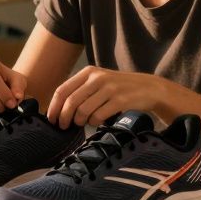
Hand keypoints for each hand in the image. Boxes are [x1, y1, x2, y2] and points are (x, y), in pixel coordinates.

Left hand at [46, 66, 162, 128]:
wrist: (148, 88)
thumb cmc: (119, 88)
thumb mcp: (99, 81)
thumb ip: (81, 90)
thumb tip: (59, 109)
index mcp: (88, 72)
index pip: (62, 90)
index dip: (53, 107)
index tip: (51, 119)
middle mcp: (97, 78)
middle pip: (70, 102)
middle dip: (64, 118)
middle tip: (64, 127)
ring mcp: (109, 88)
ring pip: (83, 110)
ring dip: (79, 121)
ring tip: (82, 124)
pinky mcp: (120, 100)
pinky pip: (98, 116)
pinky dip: (94, 123)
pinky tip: (96, 122)